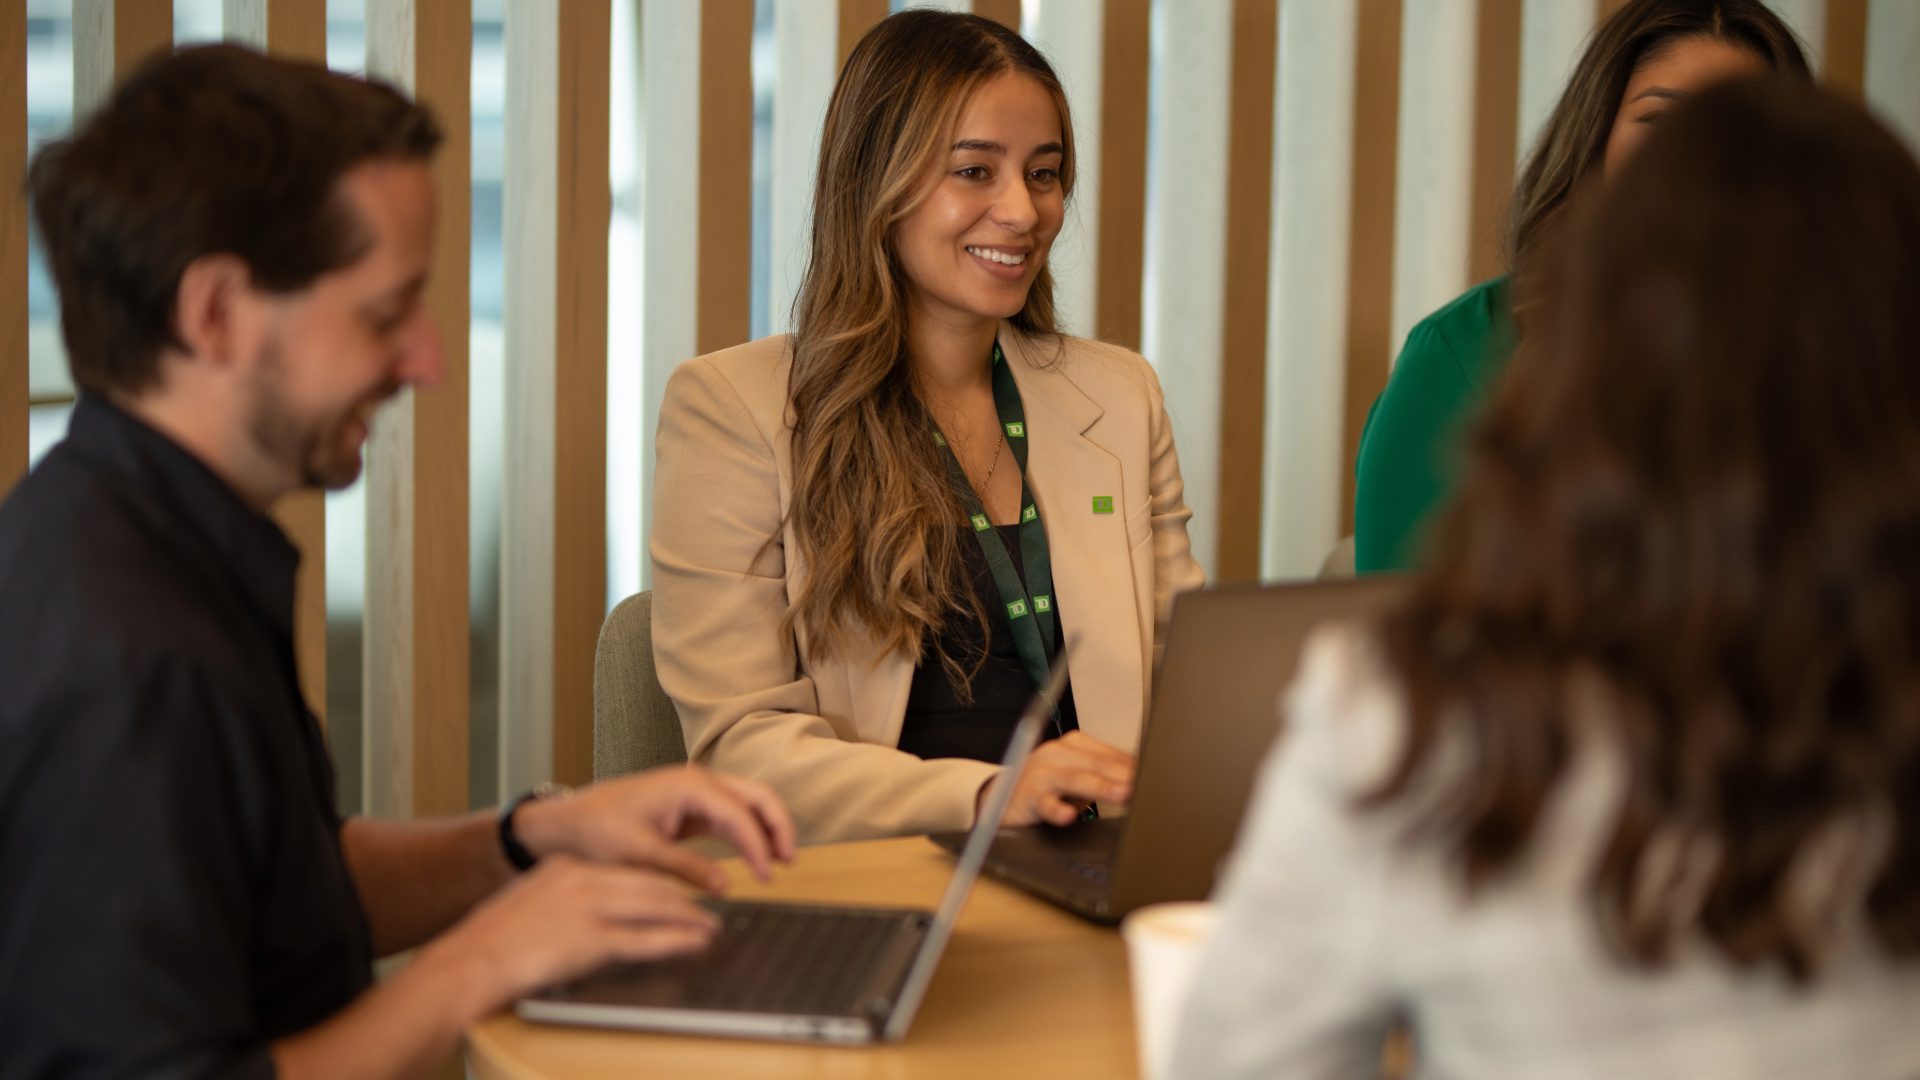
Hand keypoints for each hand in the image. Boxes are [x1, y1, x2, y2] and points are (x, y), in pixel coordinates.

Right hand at [416, 854, 718, 1021]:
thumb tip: (593, 907)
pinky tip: (695, 941)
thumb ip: (564, 896)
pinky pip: (645, 938)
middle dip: (681, 897)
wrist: (469, 960)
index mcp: (566, 866)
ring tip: (710, 925)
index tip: (676, 889)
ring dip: (689, 917)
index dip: (658, 881)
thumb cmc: (492, 939)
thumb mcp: (532, 901)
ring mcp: (588, 908)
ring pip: (654, 906)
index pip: (626, 869)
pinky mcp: (591, 940)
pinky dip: (677, 940)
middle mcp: (582, 879)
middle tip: (707, 907)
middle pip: (647, 884)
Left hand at [513, 766, 796, 892]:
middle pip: (757, 795)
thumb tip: (724, 887)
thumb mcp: (639, 855)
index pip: (740, 814)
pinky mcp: (692, 807)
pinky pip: (732, 815)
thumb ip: (685, 868)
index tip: (767, 877)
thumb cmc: (597, 831)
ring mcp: (697, 792)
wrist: (570, 822)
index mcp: (690, 785)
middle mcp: (699, 781)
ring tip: (780, 862)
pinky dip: (748, 833)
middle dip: (778, 825)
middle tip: (790, 861)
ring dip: (767, 828)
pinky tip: (756, 857)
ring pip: (749, 803)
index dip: (758, 847)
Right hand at [982, 731, 1135, 827]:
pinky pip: (1043, 803)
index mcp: (1073, 745)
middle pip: (1096, 764)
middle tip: (1147, 785)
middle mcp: (1056, 754)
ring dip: (1100, 787)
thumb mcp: (1076, 777)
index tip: (1158, 777)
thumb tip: (1141, 784)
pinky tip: (1067, 815)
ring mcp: (1040, 774)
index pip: (1110, 755)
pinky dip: (1056, 809)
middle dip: (1123, 775)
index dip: (1134, 768)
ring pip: (1073, 779)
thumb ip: (1103, 777)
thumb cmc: (1046, 787)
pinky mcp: (1026, 796)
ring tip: (1123, 794)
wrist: (1001, 797)